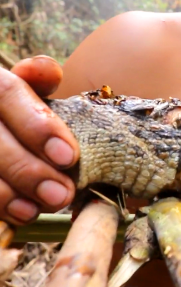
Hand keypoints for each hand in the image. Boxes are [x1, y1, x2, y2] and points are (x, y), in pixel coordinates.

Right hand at [0, 56, 77, 225]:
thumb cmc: (13, 109)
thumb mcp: (23, 87)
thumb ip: (38, 80)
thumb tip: (49, 71)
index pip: (7, 94)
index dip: (38, 126)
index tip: (69, 156)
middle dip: (28, 170)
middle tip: (61, 194)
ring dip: (6, 194)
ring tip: (38, 209)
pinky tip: (17, 215)